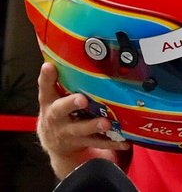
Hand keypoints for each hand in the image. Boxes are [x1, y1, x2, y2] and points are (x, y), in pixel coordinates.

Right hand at [36, 62, 129, 178]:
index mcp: (49, 102)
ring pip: (81, 130)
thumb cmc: (59, 109)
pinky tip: (125, 140)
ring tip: (106, 122)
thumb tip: (70, 51)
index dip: (46, 78)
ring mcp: (68, 132)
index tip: (49, 67)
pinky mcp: (81, 142)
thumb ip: (61, 78)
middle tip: (82, 99)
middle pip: (61, 110)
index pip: (45, 87)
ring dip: (94, 125)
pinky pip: (98, 142)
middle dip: (71, 104)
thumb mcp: (54, 95)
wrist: (54, 141)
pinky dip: (112, 141)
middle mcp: (56, 117)